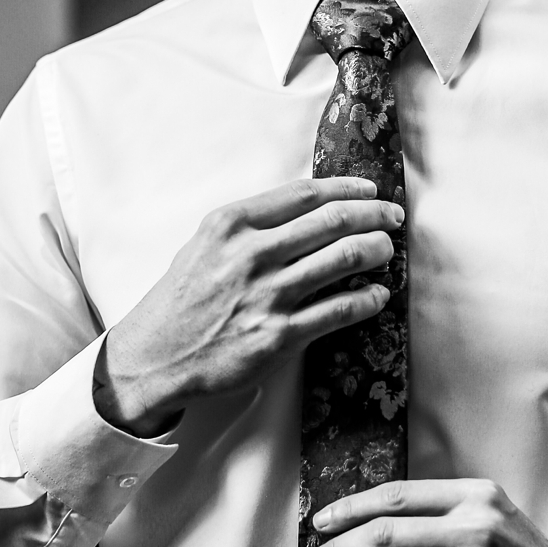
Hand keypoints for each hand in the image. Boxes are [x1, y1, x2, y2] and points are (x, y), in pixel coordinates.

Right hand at [95, 177, 402, 436]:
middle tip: (392, 218)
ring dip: (376, 251)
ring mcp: (267, 296)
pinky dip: (367, 299)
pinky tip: (377, 295)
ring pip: (344, 260)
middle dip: (373, 216)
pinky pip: (339, 310)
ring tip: (387, 250)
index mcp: (231, 224)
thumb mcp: (204, 244)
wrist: (155, 357)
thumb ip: (249, 225)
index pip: (305, 195)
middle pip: (333, 222)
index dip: (347, 189)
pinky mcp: (278, 336)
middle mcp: (251, 254)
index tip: (369, 192)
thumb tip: (306, 209)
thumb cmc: (181, 299)